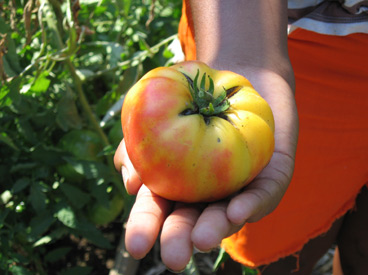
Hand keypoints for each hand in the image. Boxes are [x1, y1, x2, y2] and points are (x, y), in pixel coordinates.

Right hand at [113, 67, 297, 271]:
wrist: (241, 75)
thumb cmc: (195, 96)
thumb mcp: (157, 113)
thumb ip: (137, 145)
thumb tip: (132, 184)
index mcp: (178, 182)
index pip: (160, 208)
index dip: (148, 226)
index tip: (136, 247)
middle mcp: (210, 190)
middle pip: (194, 220)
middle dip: (182, 239)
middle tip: (173, 258)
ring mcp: (242, 185)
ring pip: (229, 213)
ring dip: (216, 227)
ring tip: (202, 238)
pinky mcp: (273, 176)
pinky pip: (265, 193)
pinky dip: (252, 203)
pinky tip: (237, 210)